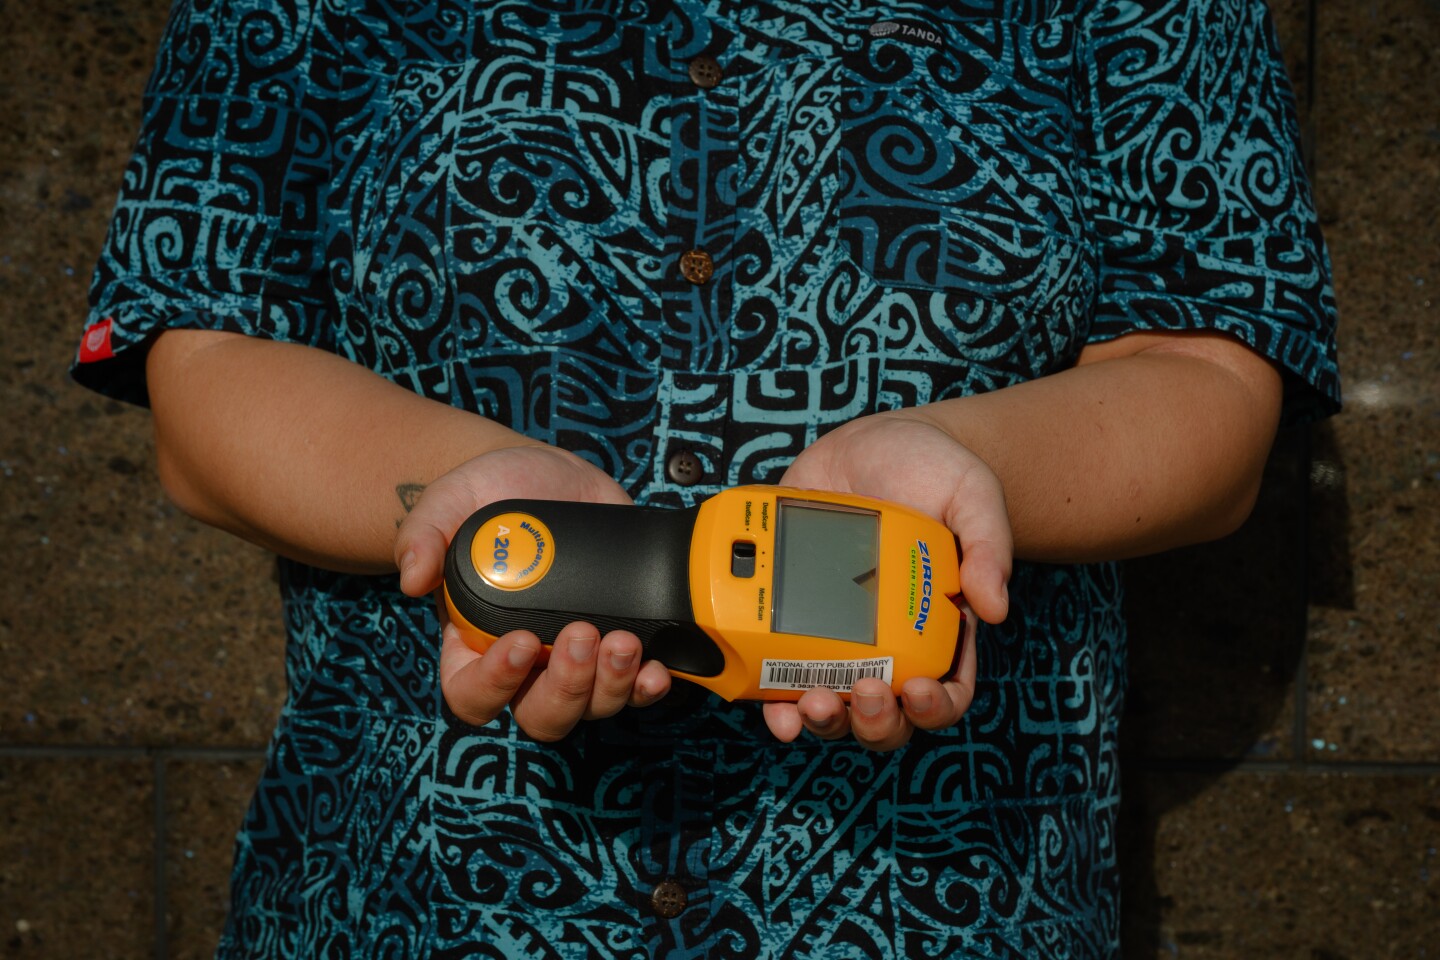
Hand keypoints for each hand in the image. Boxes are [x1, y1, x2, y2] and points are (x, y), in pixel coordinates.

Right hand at [394, 444, 671, 736]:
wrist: (552, 476)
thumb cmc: (491, 495)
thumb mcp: (450, 501)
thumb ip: (424, 534)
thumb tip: (413, 579)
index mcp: (473, 644)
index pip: (473, 695)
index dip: (496, 684)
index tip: (524, 641)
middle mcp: (528, 666)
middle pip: (543, 715)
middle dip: (568, 688)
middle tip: (584, 634)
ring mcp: (577, 658)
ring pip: (593, 706)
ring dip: (613, 685)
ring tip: (626, 642)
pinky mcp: (620, 640)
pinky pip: (637, 687)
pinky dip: (650, 687)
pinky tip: (660, 669)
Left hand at [763, 411, 1011, 749]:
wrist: (874, 443)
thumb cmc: (934, 473)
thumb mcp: (973, 496)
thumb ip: (988, 546)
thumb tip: (994, 607)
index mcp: (941, 629)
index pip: (948, 692)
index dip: (934, 708)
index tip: (917, 689)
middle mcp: (890, 644)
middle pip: (887, 716)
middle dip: (874, 721)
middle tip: (863, 693)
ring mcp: (838, 637)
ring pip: (834, 706)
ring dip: (823, 719)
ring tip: (811, 701)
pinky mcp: (793, 618)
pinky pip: (781, 674)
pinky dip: (773, 697)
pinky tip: (768, 701)